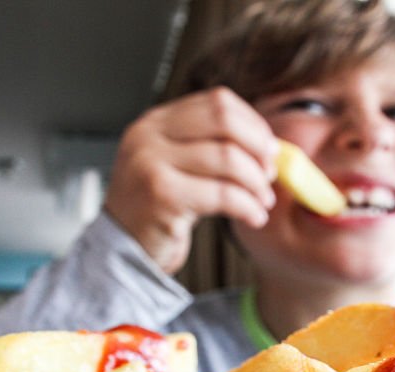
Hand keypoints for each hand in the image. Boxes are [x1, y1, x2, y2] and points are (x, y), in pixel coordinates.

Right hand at [103, 87, 278, 274]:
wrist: (124, 248)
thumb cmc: (159, 209)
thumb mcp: (178, 166)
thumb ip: (212, 147)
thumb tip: (270, 147)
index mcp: (157, 122)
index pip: (218, 102)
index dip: (253, 124)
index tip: (269, 149)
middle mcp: (150, 136)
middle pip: (224, 121)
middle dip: (258, 148)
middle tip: (270, 173)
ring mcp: (151, 163)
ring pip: (227, 158)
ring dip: (256, 183)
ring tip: (263, 201)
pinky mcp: (161, 196)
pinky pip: (222, 195)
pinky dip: (248, 206)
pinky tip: (254, 217)